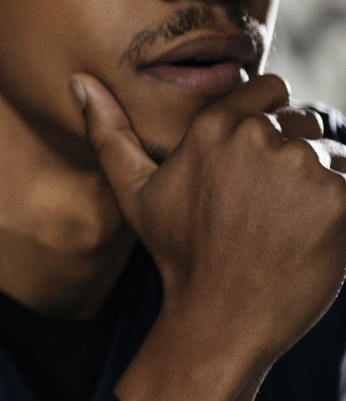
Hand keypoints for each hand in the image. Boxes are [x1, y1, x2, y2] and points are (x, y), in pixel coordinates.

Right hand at [76, 73, 345, 368]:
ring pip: (334, 154)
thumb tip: (79, 80)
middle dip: (295, 158)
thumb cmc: (179, 255)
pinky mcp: (341, 198)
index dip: (268, 124)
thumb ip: (109, 132)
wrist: (220, 320)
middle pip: (304, 122)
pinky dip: (341, 210)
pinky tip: (313, 237)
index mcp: (213, 126)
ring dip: (322, 184)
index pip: (270, 91)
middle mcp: (257, 137)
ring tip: (288, 227)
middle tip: (269, 210)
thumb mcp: (135, 193)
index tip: (255, 171)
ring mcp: (302, 166)